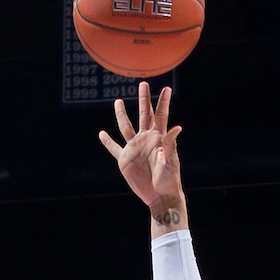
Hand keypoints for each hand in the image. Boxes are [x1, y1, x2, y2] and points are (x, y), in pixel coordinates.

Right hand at [98, 82, 181, 208]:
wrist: (159, 195)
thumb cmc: (169, 179)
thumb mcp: (171, 161)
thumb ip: (171, 144)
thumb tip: (177, 128)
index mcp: (158, 138)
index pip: (161, 116)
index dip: (163, 102)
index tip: (166, 88)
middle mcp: (146, 140)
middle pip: (144, 115)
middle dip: (143, 99)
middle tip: (143, 83)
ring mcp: (134, 148)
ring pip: (126, 127)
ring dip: (121, 114)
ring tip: (118, 101)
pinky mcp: (125, 160)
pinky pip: (114, 148)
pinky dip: (107, 141)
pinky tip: (102, 134)